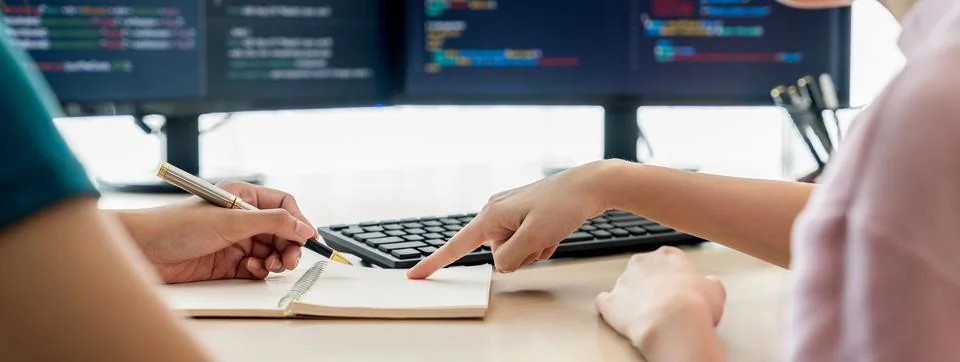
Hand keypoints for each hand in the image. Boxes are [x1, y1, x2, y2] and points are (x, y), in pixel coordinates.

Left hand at [119, 181, 317, 283]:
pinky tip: (249, 269)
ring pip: (272, 251)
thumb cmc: (175, 226)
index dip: (299, 221)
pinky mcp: (228, 263)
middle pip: (282, 231)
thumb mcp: (231, 221)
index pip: (283, 205)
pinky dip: (259, 270)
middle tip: (290, 259)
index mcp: (243, 197)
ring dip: (276, 260)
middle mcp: (241, 218)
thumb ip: (272, 223)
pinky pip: (257, 268)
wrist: (142, 250)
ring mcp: (235, 241)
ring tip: (270, 265)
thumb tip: (303, 227)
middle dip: (289, 245)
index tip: (309, 239)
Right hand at [407, 160, 621, 278]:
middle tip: (542, 236)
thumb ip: (511, 257)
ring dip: (534, 249)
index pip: (457, 245)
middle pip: (498, 255)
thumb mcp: (535, 238)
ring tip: (550, 230)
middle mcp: (495, 212)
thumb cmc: (563, 205)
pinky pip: (526, 243)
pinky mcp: (523, 215)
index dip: (435, 263)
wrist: (589, 185)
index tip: (414, 275)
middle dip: (521, 254)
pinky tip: (554, 229)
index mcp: (491, 215)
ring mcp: (509, 213)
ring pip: (514, 251)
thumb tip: (501, 265)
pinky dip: (540, 243)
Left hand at [594, 246, 724, 352]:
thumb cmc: (695, 305)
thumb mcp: (715, 289)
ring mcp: (623, 281)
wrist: (672, 323)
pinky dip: (611, 309)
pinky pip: (605, 302)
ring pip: (625, 286)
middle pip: (644, 270)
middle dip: (651, 284)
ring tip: (647, 316)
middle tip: (664, 302)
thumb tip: (709, 286)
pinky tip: (622, 317)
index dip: (674, 275)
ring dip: (633, 298)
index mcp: (668, 255)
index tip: (679, 287)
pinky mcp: (609, 302)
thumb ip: (708, 283)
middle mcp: (642, 262)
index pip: (668, 259)